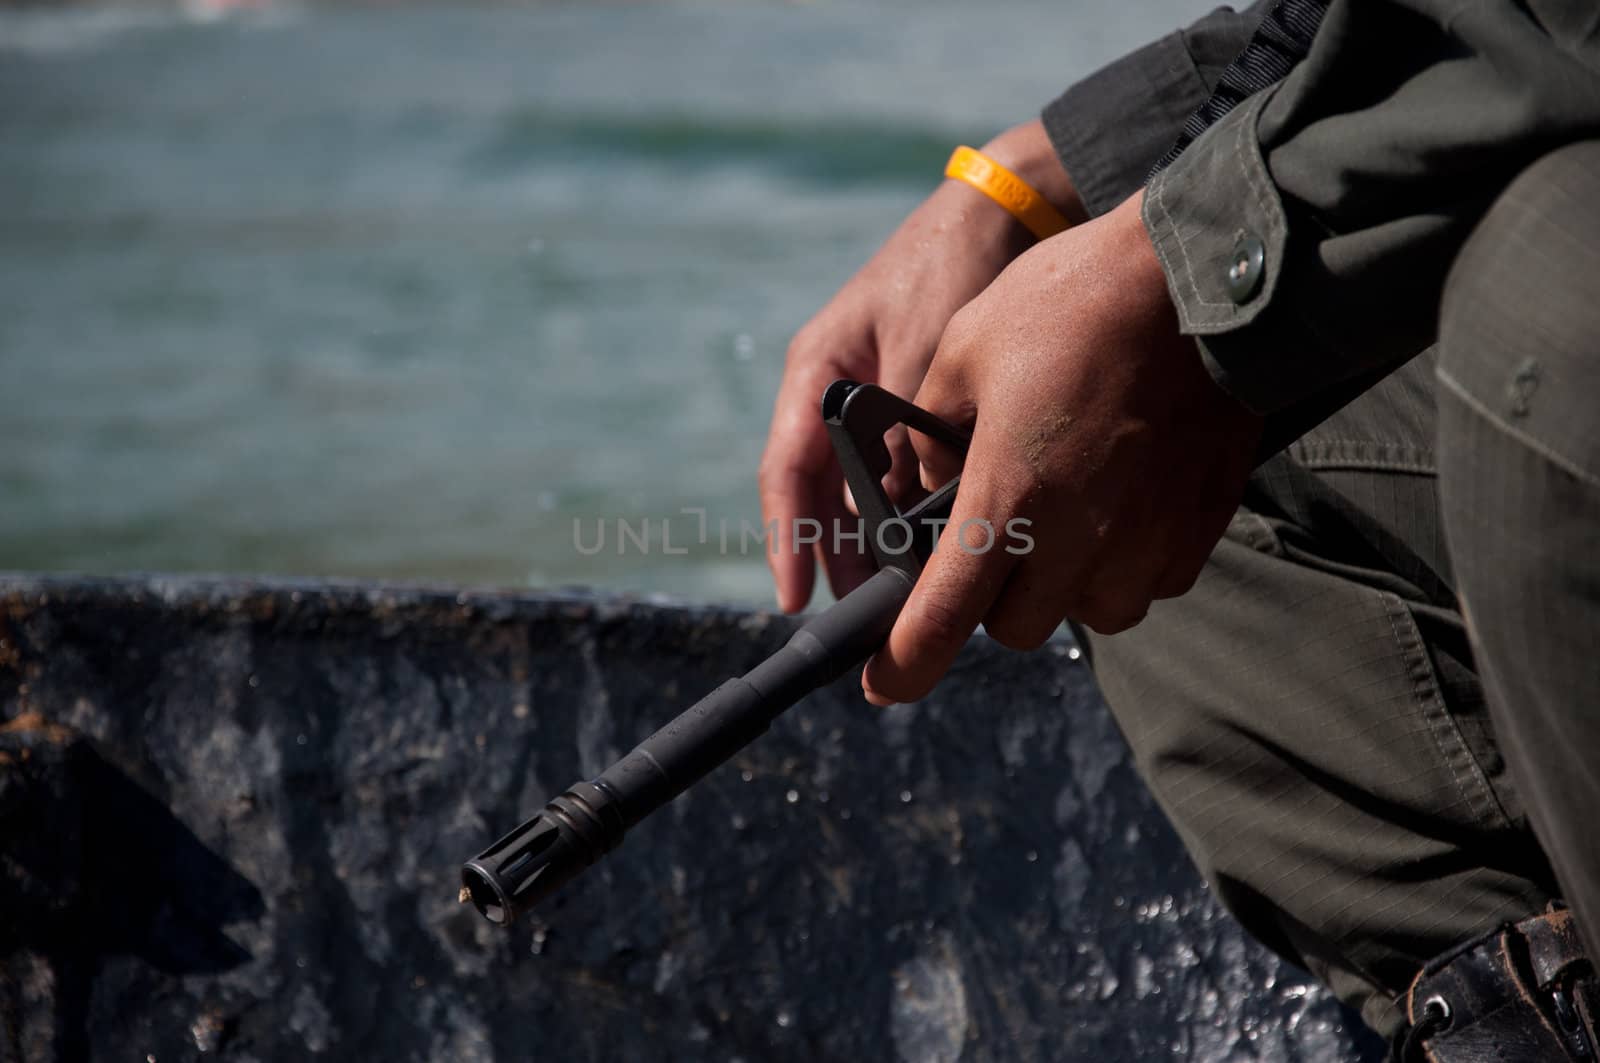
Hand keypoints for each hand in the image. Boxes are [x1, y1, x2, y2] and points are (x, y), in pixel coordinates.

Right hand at [759, 122, 1082, 612]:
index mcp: (817, 374)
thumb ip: (906, 424)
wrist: (1003, 215)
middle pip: (819, 497)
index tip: (794, 596)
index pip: (787, 471)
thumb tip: (891, 507)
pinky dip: (912, 516)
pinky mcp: (913, 413)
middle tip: (862, 616)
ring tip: (900, 599)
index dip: (787, 538)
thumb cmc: (951, 266)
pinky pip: (901, 479)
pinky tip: (937, 552)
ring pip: (860, 495)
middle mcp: (835, 398)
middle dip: (835, 557)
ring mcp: (872, 407)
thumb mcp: (923, 344)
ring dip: (876, 545)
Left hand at [861, 189, 1263, 704]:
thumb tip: (929, 493)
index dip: (904, 665)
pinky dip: (1120, 563)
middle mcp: (1078, 538)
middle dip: (990, 598)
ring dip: (1060, 584)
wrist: (1202, 278)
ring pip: (1085, 613)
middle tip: (990, 536)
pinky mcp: (1198, 532)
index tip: (884, 683)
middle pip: (1014, 628)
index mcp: (1007, 497)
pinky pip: (1146, 584)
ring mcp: (1146, 542)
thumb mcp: (962, 352)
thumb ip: (930, 439)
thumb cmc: (1071, 302)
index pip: (944, 620)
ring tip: (1059, 512)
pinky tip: (1115, 504)